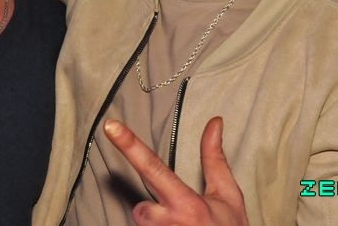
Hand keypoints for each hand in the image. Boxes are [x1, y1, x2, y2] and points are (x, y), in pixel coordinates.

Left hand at [103, 116, 247, 225]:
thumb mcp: (227, 196)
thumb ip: (214, 159)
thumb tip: (214, 123)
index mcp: (188, 205)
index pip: (152, 168)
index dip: (129, 145)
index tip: (110, 126)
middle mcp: (168, 224)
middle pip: (141, 208)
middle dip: (156, 212)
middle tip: (182, 221)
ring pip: (144, 225)